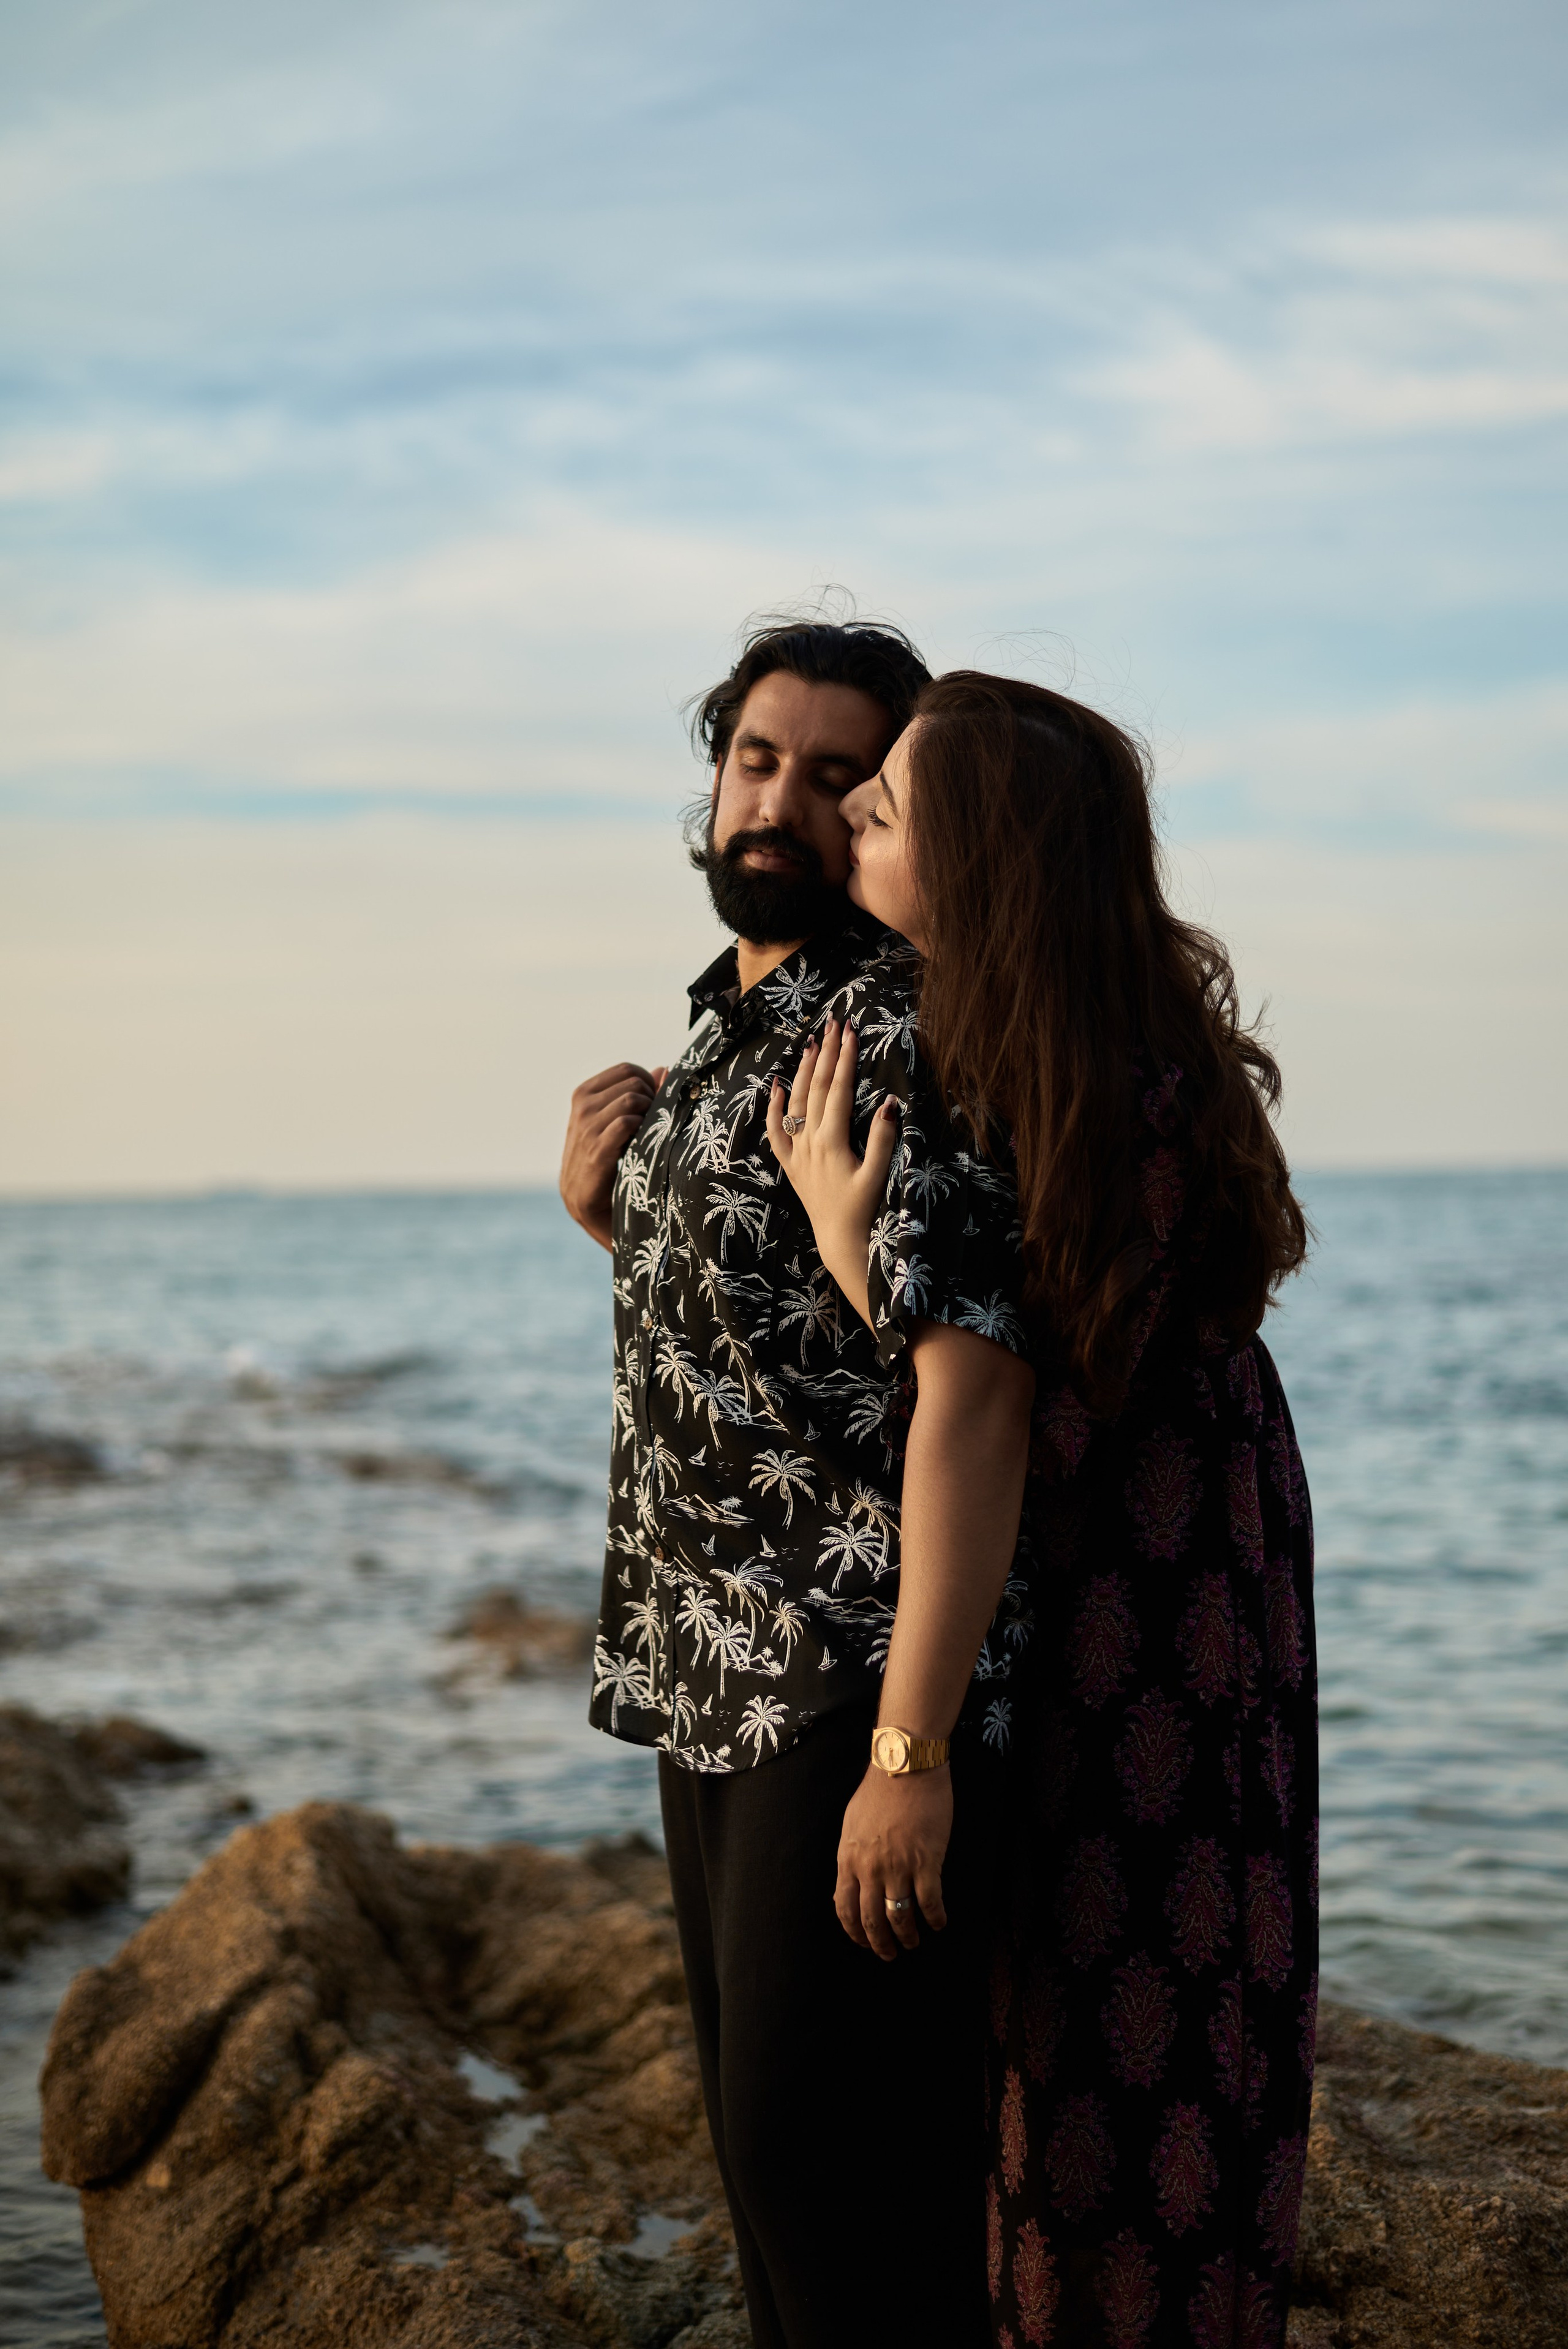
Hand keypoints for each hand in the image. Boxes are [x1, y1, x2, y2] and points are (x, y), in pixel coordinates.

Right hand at [559, 1061, 667, 1249]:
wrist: (590, 1205)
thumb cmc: (610, 1160)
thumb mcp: (620, 1123)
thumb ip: (640, 1095)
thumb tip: (664, 1069)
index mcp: (583, 1094)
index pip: (627, 1069)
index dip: (649, 1083)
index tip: (654, 1106)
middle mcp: (581, 1107)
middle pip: (633, 1082)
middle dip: (652, 1099)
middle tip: (653, 1124)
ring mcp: (585, 1129)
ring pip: (632, 1100)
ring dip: (649, 1116)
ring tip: (647, 1136)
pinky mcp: (595, 1152)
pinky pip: (626, 1124)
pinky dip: (641, 1130)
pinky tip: (642, 1145)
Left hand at [766, 1017, 897, 1317]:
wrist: (839, 1241)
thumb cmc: (863, 1210)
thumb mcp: (878, 1176)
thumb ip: (883, 1139)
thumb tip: (890, 1103)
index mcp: (832, 1141)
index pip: (838, 1089)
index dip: (844, 1058)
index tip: (850, 1031)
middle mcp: (809, 1142)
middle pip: (816, 1088)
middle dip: (825, 1053)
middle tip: (833, 1023)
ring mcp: (796, 1153)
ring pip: (795, 1103)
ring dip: (802, 1071)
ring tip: (810, 1043)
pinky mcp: (791, 1164)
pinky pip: (775, 1132)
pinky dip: (774, 1108)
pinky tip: (776, 1087)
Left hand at [835, 1761, 951, 1958]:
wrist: (905, 1766)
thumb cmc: (879, 1790)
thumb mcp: (852, 1825)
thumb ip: (851, 1857)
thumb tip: (849, 1884)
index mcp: (849, 1859)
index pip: (845, 1909)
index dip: (855, 1932)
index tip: (865, 1941)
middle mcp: (870, 1869)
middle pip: (872, 1921)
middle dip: (881, 1944)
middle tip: (890, 1954)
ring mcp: (899, 1867)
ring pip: (900, 1917)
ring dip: (908, 1936)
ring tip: (914, 1942)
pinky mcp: (926, 1861)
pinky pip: (930, 1902)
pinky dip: (936, 1918)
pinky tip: (939, 1923)